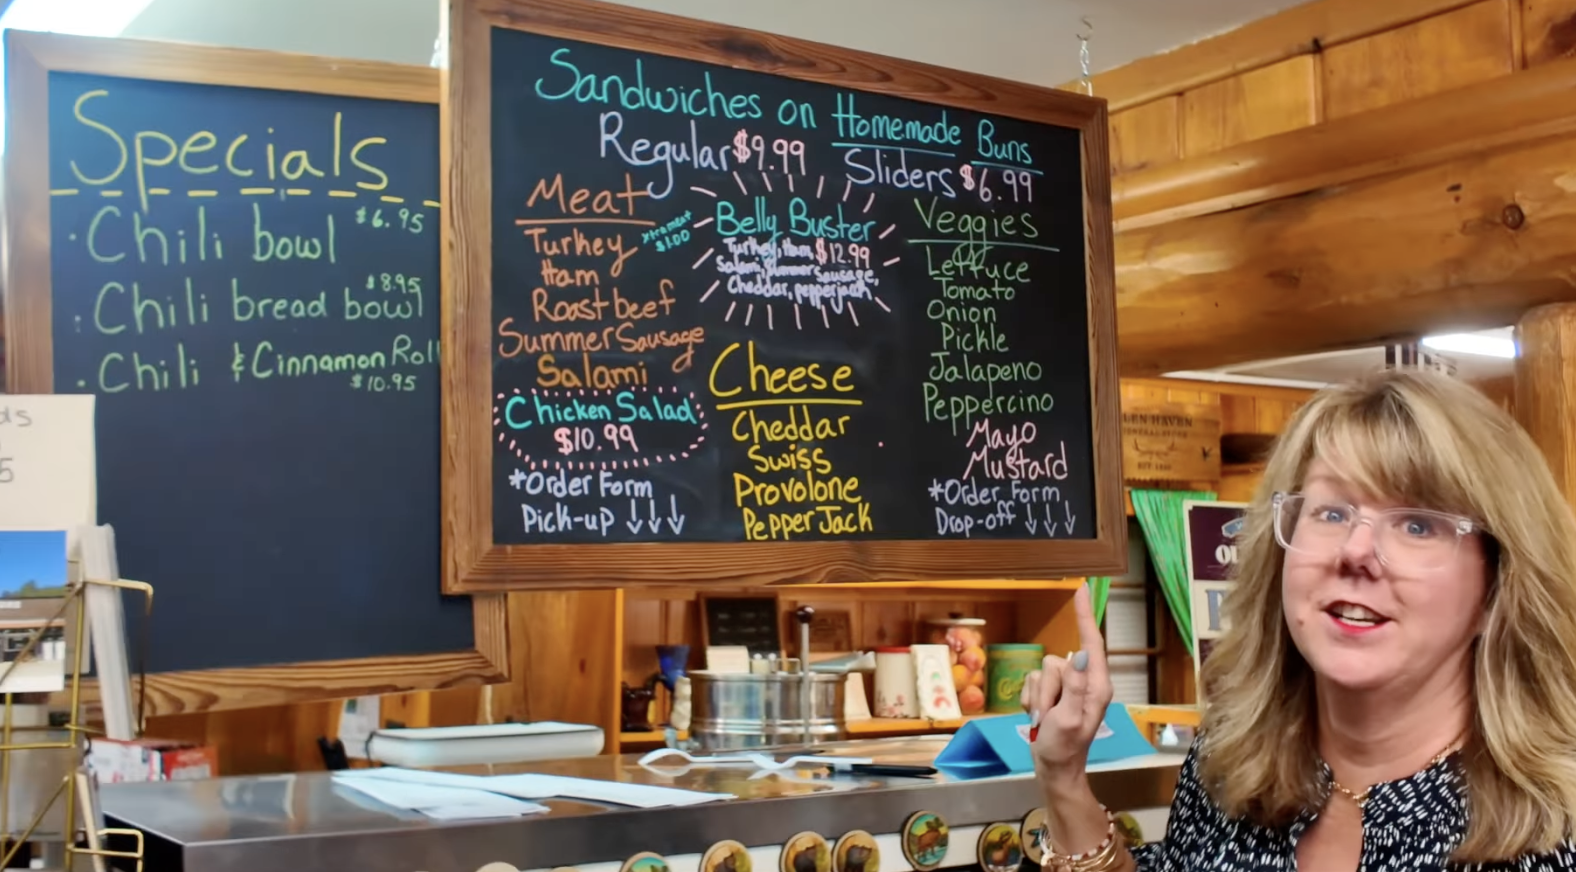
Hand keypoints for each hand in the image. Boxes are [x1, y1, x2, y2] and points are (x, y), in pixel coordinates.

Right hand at [1020, 584, 1112, 780]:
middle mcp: (1084, 682)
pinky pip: (1031, 682)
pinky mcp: (1049, 693)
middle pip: (1056, 662)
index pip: (1091, 643)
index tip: (1082, 589)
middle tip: (1048, 716)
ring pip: (1041, 672)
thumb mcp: (1069, 719)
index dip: (1085, 615)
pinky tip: (1037, 718)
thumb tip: (1078, 655)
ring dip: (1037, 698)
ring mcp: (1065, 688)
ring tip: (1044, 720)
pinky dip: (1029, 701)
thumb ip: (1073, 687)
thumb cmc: (1064, 749)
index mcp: (1097, 686)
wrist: (1051, 770)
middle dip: (1046, 689)